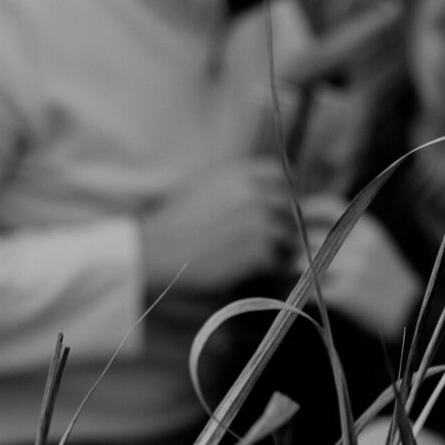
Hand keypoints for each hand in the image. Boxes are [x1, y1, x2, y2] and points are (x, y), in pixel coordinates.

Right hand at [139, 161, 294, 297]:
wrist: (156, 250)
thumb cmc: (172, 220)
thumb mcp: (201, 185)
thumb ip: (233, 183)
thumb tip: (260, 191)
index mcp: (239, 174)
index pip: (280, 175)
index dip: (280, 191)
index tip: (276, 206)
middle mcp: (254, 194)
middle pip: (288, 206)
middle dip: (283, 221)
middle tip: (271, 238)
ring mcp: (260, 223)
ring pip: (287, 235)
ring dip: (279, 247)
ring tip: (261, 257)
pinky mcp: (259, 251)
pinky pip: (277, 260)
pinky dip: (268, 267)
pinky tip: (250, 269)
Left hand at [300, 197, 423, 338]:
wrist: (411, 313)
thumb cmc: (391, 280)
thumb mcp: (378, 247)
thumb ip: (351, 235)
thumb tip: (311, 231)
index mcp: (369, 229)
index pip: (330, 206)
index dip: (307, 208)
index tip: (295, 217)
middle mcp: (360, 244)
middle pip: (310, 238)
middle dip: (297, 249)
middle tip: (292, 260)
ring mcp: (353, 269)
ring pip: (304, 263)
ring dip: (297, 272)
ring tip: (299, 281)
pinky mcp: (346, 294)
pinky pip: (310, 290)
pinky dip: (304, 295)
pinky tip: (307, 299)